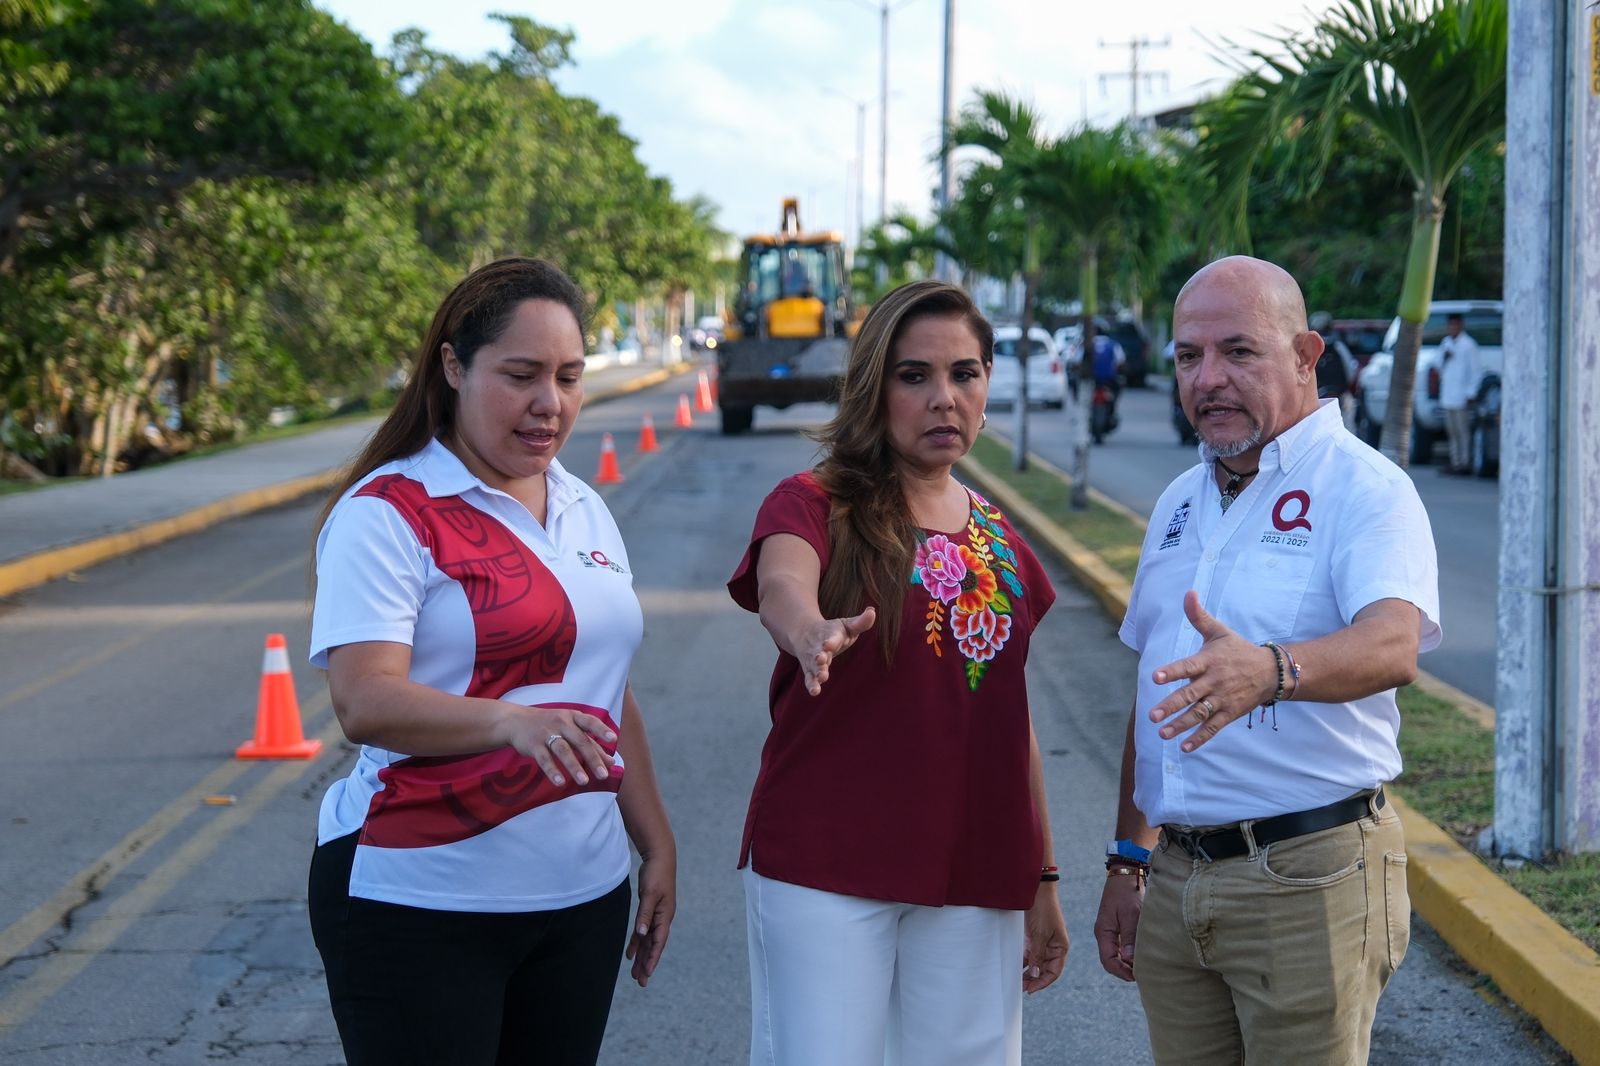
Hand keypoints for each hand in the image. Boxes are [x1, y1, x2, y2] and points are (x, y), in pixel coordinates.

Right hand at [504, 704, 616, 787]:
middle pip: (580, 741)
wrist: (516, 721)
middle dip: (592, 759)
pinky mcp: (534, 745)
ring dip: (574, 766)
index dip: (602, 730)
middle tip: (604, 775)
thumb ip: (591, 744)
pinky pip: (544, 759)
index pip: (590, 722)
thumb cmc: (551, 725)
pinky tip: (560, 782)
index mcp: (573, 717)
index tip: (613, 739)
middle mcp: (561, 723)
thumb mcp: (571, 729)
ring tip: (584, 781)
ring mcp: (547, 733)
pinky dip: (552, 771)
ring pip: (563, 750)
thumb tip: (611, 762)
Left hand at [626, 852, 675, 986]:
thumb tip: (643, 934)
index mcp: (665, 916)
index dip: (652, 958)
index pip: (658, 942)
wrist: (660, 856)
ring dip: (641, 957)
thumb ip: (645, 914)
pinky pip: (642, 931)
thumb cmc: (657, 873)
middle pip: (653, 945)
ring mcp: (656, 915)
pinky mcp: (649, 910)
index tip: (647, 974)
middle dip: (647, 964)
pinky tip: (630, 954)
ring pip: (647, 941)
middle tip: (640, 982)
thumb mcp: (650, 894)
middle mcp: (662, 918)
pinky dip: (636, 943)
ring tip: (635, 974)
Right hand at [795, 606, 876, 695]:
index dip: (830, 641)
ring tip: (821, 677)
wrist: (802, 632)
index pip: (831, 638)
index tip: (828, 644)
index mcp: (830, 636)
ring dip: (817, 672)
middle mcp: (819, 648)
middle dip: (820, 656)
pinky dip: (811, 685)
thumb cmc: (830, 631)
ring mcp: (813, 660)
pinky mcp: (810, 669)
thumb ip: (860, 622)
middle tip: (821, 659)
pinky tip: (814, 692)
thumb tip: (872, 611)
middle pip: (819, 652)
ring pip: (813, 666)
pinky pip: (809, 678)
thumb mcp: (845, 625)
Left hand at [1022, 881, 1067, 993]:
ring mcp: (1043, 942)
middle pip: (1044, 970)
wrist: (1036, 889)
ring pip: (1035, 963)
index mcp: (1061, 948)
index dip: (1043, 982)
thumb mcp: (1040, 933)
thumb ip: (1037, 954)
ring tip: (1017, 981)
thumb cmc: (1043, 909)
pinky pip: (1029, 954)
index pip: (1054, 972)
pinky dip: (1023, 962)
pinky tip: (1015, 968)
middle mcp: (1053, 947)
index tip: (1031, 989)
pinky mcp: (1033, 937)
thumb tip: (1034, 974)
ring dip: (1027, 972)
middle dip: (1034, 979)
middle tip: (1021, 987)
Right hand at [1094, 872, 1143, 980]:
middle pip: (1111, 960)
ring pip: (1116, 955)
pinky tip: (1141, 955)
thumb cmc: (1127, 892)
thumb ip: (1129, 937)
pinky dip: (1129, 954)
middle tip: (1142, 974)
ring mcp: (1110, 931)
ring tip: (1143, 967)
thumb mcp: (1130, 914)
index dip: (1121, 971)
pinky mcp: (1118, 927)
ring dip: (1128, 963)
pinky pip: (1121, 947)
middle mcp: (1105, 934)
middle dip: (1125, 970)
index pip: (1108, 960)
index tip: (1136, 976)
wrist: (1125, 875)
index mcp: (1103, 932)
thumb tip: (1130, 960)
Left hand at [1146, 591, 1277, 751]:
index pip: (1186, 666)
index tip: (1155, 677)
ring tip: (1162, 733)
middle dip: (1171, 705)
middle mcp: (1213, 682)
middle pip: (1189, 695)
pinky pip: (1213, 727)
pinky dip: (1200, 738)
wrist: (1271, 671)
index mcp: (1208, 661)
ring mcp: (1222, 699)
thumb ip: (1198, 616)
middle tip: (1152, 715)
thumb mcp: (1219, 631)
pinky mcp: (1230, 713)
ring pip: (1199, 714)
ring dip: (1180, 725)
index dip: (1171, 671)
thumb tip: (1188, 592)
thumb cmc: (1238, 650)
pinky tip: (1184, 748)